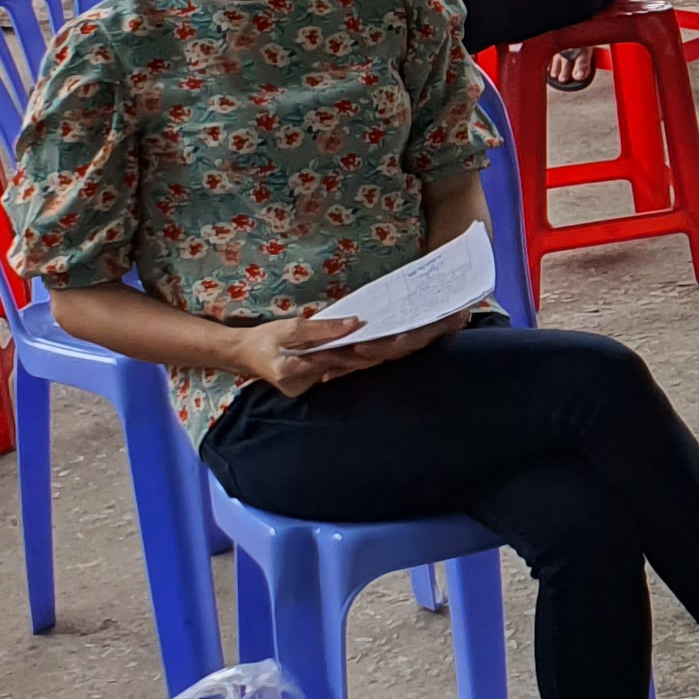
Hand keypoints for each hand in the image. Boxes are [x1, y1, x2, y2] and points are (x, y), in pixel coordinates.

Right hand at [226, 310, 455, 396]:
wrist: (246, 357)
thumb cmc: (264, 343)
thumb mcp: (288, 330)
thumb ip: (321, 329)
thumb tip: (355, 324)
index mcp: (312, 370)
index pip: (361, 357)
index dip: (392, 344)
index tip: (419, 330)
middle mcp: (328, 378)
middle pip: (379, 359)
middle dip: (414, 340)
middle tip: (452, 321)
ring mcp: (332, 377)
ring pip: (377, 360)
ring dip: (409, 343)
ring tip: (445, 323)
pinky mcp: (336, 371)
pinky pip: (367, 359)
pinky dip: (389, 347)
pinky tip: (415, 333)